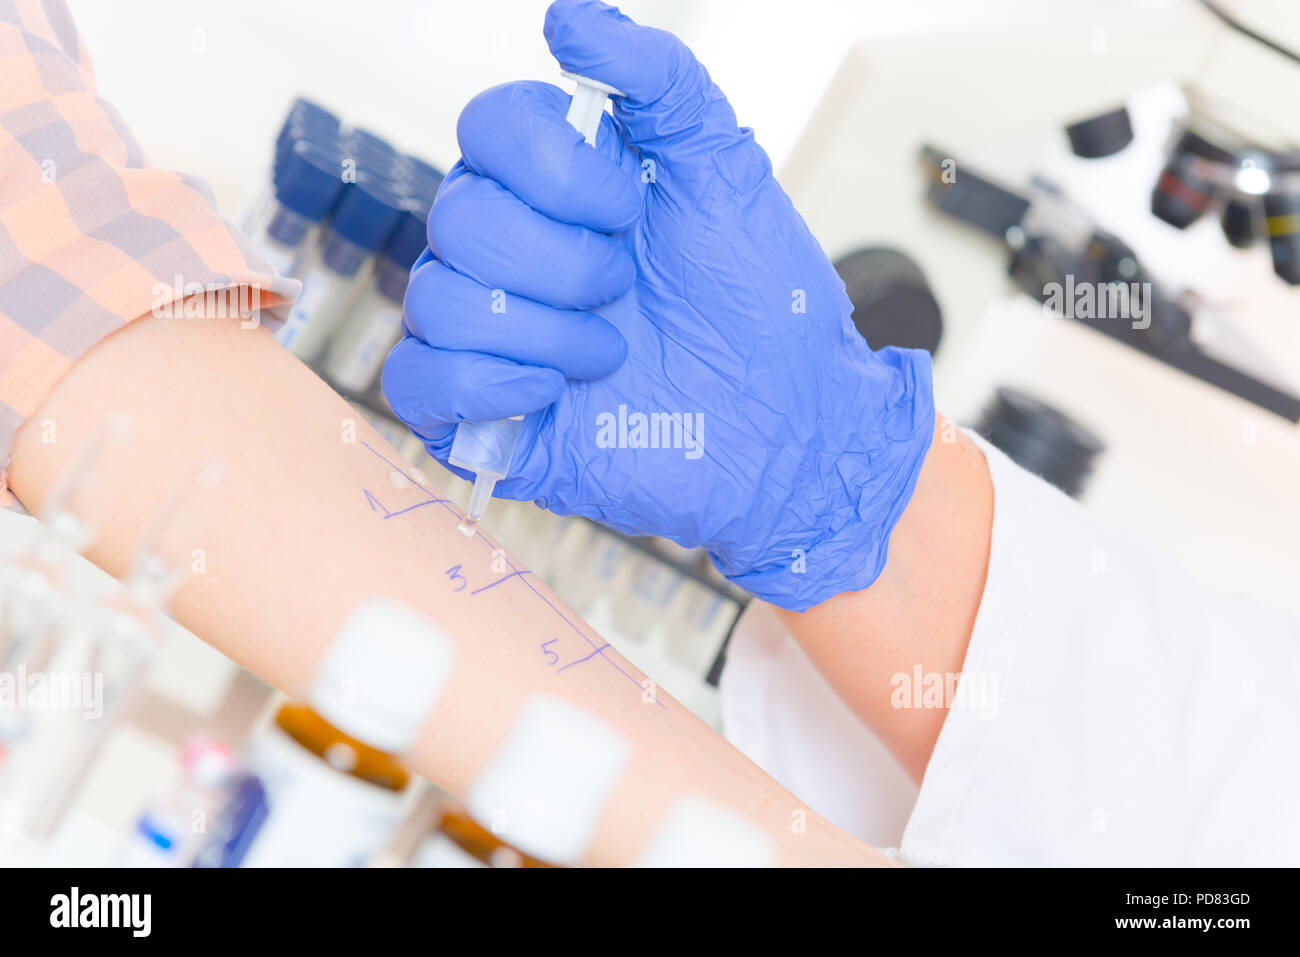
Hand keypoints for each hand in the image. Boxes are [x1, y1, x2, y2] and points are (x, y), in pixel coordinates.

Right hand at [383, 0, 933, 610]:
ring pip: (434, 298)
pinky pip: (414, 380)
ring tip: (612, 354)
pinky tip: (551, 391)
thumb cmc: (761, 302)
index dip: (556, 170)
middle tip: (627, 290)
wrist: (787, 425)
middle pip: (456, 217)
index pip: (486, 127)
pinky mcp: (483, 412)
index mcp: (555, 186)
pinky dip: (483, 383)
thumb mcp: (725, 171)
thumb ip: (660, 80)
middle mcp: (510, 251)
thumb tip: (569, 16)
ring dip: (542, 329)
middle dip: (562, 261)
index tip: (634, 209)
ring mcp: (490, 332)